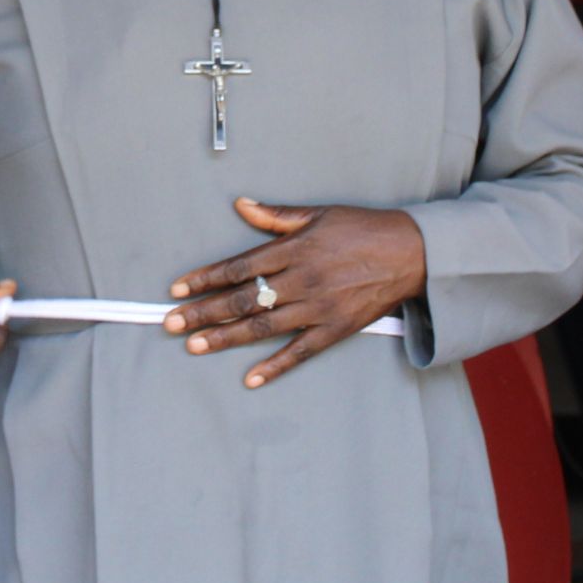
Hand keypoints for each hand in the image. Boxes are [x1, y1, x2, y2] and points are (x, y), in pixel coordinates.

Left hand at [163, 197, 426, 388]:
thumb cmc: (364, 229)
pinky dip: (274, 366)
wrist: (412, 253)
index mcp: (294, 250)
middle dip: (203, 312)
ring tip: (194, 346)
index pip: (239, 267)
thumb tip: (241, 205)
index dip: (205, 278)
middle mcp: (301, 280)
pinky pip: (299, 352)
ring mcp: (318, 308)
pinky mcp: (335, 329)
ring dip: (225, 338)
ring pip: (262, 327)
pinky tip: (250, 378)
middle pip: (243, 300)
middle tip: (171, 324)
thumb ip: (276, 216)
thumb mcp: (319, 214)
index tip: (178, 289)